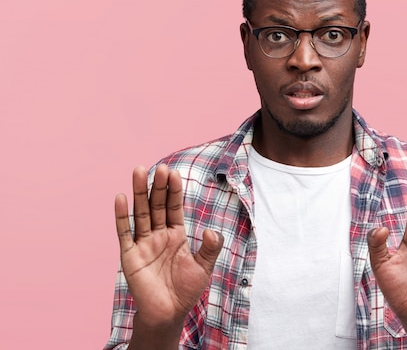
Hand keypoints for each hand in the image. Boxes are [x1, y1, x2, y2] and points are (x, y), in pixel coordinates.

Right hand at [115, 164, 223, 327]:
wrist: (169, 314)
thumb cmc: (186, 290)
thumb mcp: (204, 267)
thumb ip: (210, 248)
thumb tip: (212, 230)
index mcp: (176, 234)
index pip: (174, 207)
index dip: (174, 191)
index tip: (174, 173)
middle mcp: (158, 235)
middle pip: (157, 205)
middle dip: (158, 187)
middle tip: (159, 167)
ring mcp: (143, 243)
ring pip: (141, 213)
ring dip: (139, 193)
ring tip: (138, 171)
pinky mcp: (130, 255)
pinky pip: (125, 232)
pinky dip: (121, 215)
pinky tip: (120, 197)